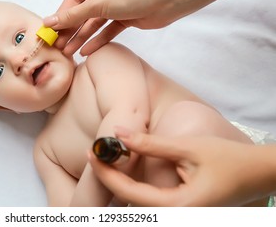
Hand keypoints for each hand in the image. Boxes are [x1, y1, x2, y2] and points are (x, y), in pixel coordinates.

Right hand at [43, 0, 170, 55]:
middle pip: (82, 14)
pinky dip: (97, 41)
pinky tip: (86, 51)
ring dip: (81, 38)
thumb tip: (49, 22)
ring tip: (69, 52)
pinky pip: (106, 31)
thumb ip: (74, 15)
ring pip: (93, 24)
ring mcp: (114, 7)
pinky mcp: (124, 19)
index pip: (73, 0)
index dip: (61, 17)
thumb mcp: (98, 4)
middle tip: (58, 47)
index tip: (51, 32)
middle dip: (70, 30)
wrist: (166, 1)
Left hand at [88, 128, 272, 205]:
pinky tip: (124, 170)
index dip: (107, 172)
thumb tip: (119, 133)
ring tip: (104, 159)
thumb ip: (151, 144)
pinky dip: (133, 187)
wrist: (257, 173)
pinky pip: (149, 203)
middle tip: (95, 154)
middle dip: (109, 179)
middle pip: (130, 202)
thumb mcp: (188, 148)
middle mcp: (175, 217)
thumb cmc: (228, 160)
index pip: (129, 193)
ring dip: (119, 183)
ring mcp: (178, 216)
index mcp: (178, 207)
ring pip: (138, 205)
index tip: (92, 152)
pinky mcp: (180, 210)